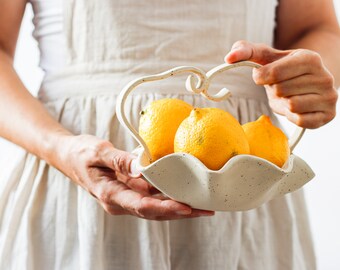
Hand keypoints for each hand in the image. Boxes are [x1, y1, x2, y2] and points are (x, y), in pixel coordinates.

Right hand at [56, 134, 213, 219]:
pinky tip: (184, 193)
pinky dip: (168, 196)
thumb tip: (143, 167)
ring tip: (202, 205)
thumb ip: (120, 161)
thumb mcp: (99, 152)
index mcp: (110, 195)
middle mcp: (120, 202)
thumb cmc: (81, 153)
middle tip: (206, 209)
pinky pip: (151, 197)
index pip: (142, 206)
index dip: (166, 208)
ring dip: (178, 206)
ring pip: (155, 207)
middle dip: (180, 212)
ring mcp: (125, 198)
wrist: (68, 156)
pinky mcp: (129, 192)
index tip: (187, 207)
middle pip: (154, 211)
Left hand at [225, 40, 337, 128]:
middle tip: (282, 86)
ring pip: (291, 106)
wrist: (309, 81)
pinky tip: (297, 107)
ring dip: (283, 104)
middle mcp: (325, 76)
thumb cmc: (283, 69)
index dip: (261, 77)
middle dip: (275, 90)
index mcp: (310, 58)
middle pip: (280, 91)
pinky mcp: (328, 115)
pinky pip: (300, 120)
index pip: (274, 74)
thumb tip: (228, 58)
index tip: (263, 76)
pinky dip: (292, 116)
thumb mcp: (266, 57)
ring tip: (290, 96)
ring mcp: (330, 96)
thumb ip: (246, 51)